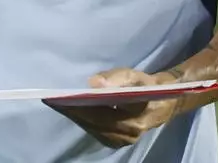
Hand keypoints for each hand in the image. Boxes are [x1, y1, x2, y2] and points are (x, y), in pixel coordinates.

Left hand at [46, 68, 183, 148]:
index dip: (81, 107)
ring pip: (95, 130)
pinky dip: (85, 122)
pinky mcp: (120, 142)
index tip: (62, 98)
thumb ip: (116, 78)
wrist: (164, 102)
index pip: (103, 113)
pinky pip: (98, 133)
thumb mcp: (135, 76)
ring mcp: (125, 140)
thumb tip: (92, 83)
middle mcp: (130, 132)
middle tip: (53, 100)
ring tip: (60, 105)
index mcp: (136, 115)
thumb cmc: (147, 85)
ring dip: (77, 118)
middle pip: (96, 123)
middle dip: (74, 112)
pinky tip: (74, 112)